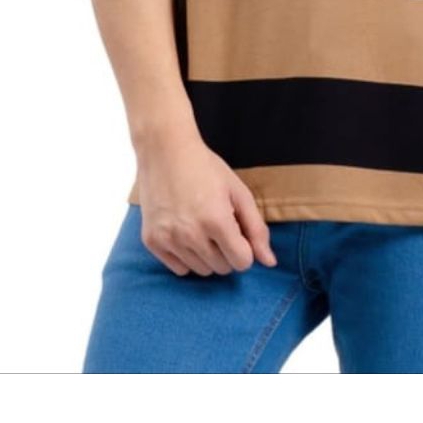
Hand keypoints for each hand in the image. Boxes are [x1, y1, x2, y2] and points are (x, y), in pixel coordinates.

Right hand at [134, 124, 277, 277]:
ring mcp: (169, 239)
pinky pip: (179, 269)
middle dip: (227, 251)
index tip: (239, 233)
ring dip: (208, 255)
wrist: (165, 151)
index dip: (245, 249)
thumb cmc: (205, 169)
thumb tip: (270, 262)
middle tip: (219, 225)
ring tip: (202, 227)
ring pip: (201, 271)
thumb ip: (257, 229)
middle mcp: (191, 234)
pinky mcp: (152, 241)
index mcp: (217, 220)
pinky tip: (186, 232)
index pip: (242, 262)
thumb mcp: (238, 192)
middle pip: (222, 268)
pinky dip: (187, 257)